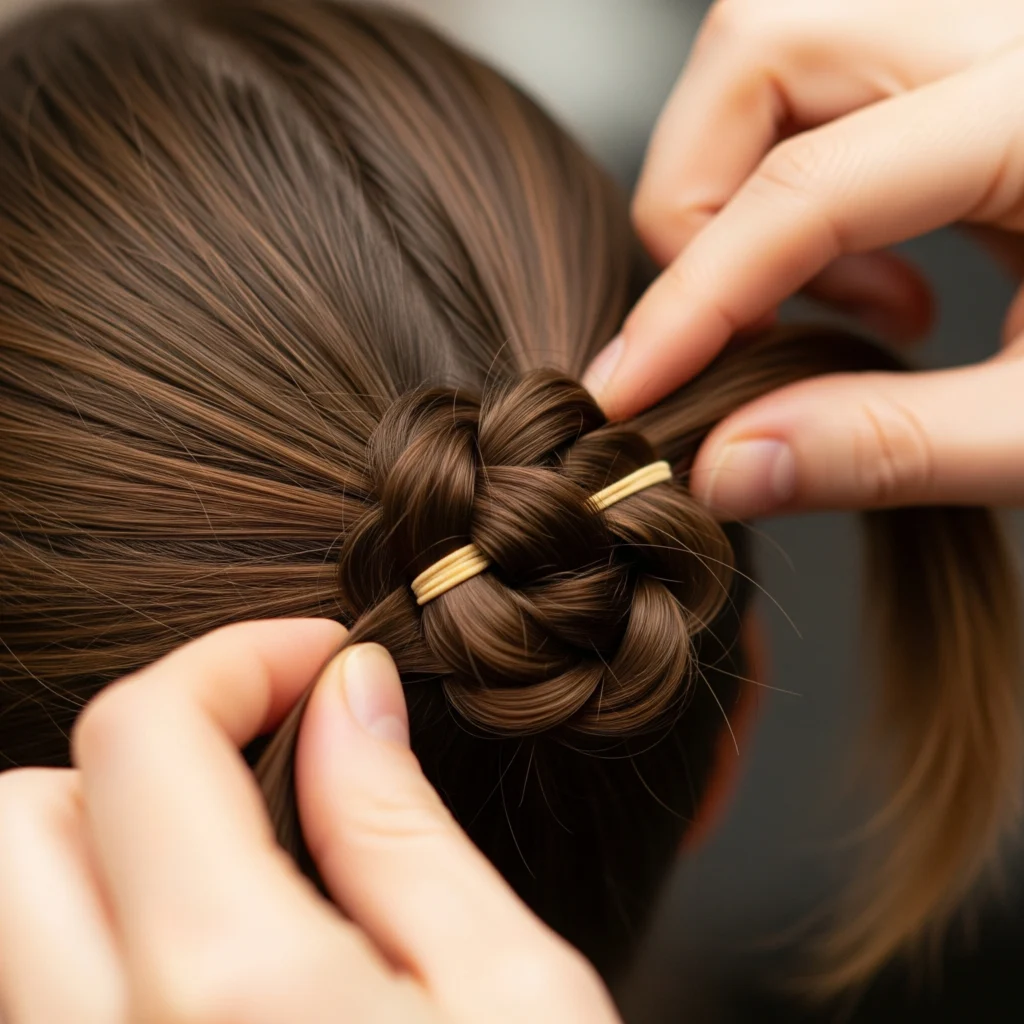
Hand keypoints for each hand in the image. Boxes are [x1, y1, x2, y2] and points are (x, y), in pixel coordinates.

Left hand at [0, 620, 618, 1023]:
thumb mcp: (512, 993)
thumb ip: (400, 826)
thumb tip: (352, 692)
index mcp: (229, 998)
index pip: (140, 738)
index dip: (234, 659)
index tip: (322, 659)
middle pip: (18, 820)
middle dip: (145, 747)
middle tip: (273, 753)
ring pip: (14, 920)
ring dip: (118, 846)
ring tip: (260, 856)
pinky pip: (49, 1004)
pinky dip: (115, 941)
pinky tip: (232, 961)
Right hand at [584, 0, 1023, 517]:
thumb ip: (890, 445)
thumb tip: (725, 468)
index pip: (808, 188)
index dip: (691, 299)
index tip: (628, 389)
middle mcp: (1023, 26)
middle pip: (766, 41)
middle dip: (699, 195)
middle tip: (743, 321)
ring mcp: (1005, 26)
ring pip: (786, 39)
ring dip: (749, 179)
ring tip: (836, 304)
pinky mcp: (992, 58)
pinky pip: (838, 71)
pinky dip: (804, 176)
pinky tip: (881, 275)